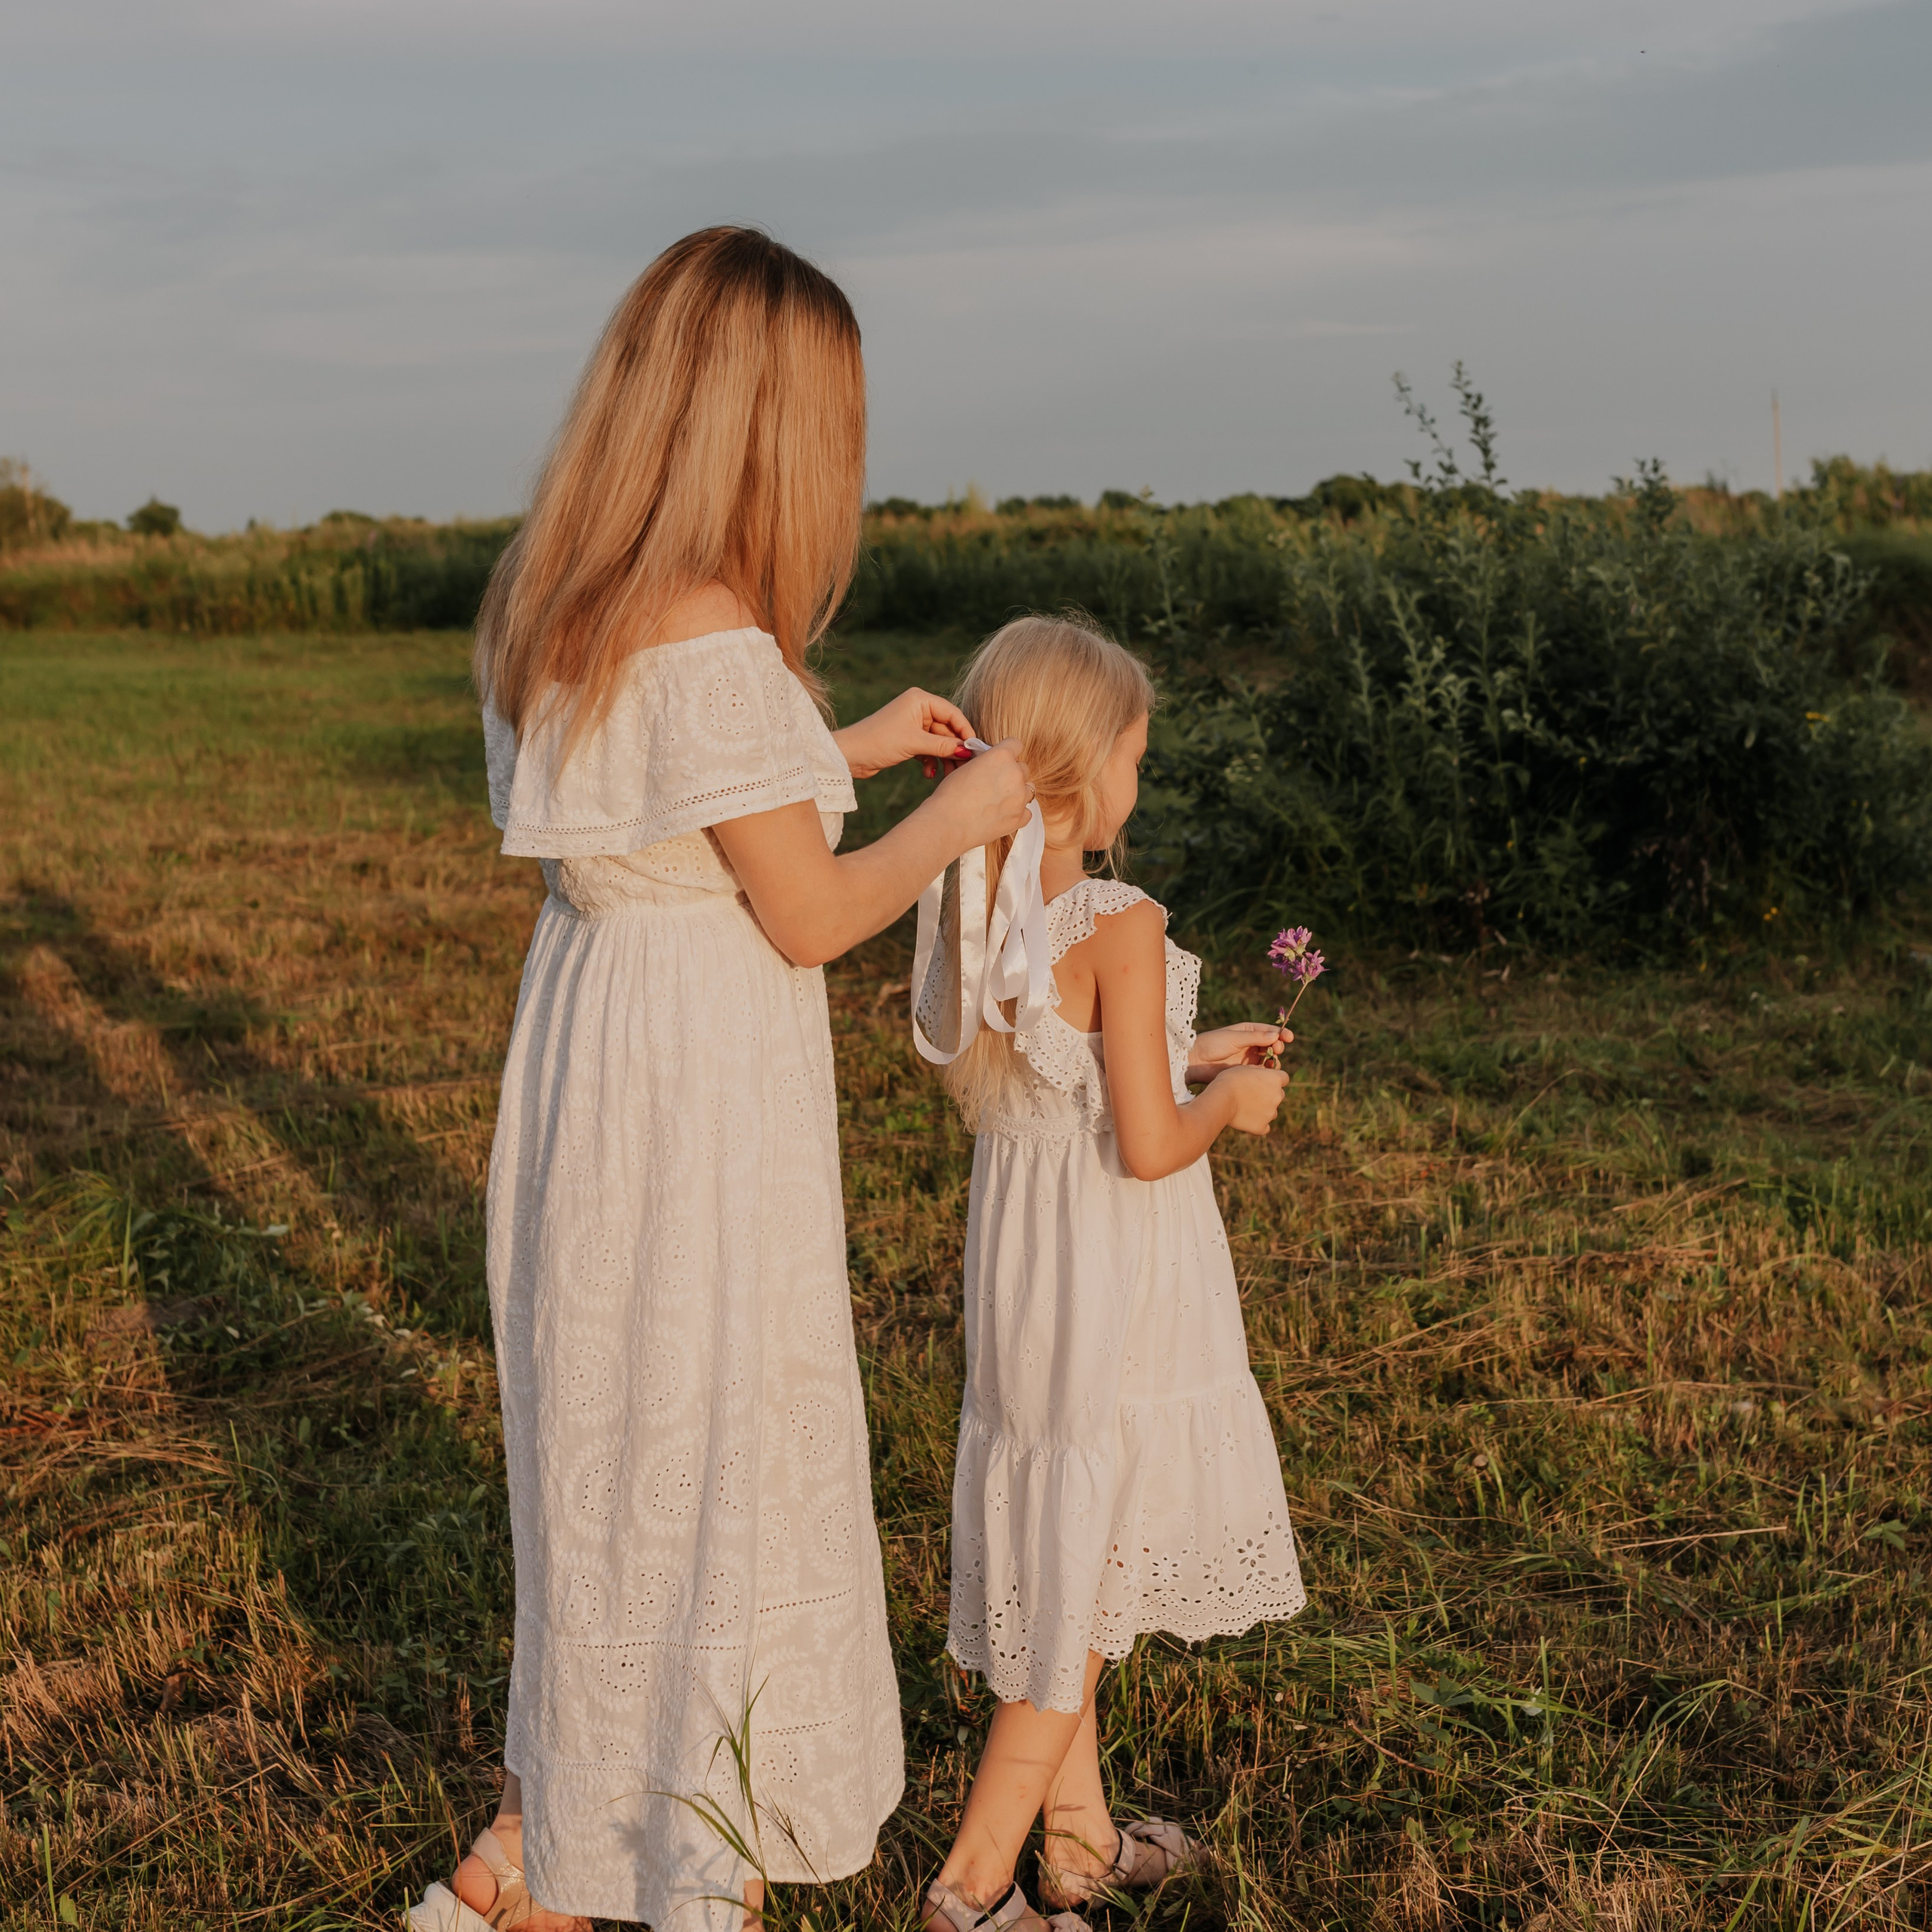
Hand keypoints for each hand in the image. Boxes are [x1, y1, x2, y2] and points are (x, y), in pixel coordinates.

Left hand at [833, 688, 972, 780]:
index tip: (975, 749)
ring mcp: (913, 724)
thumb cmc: (879, 741)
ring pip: (938, 741)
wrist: (850, 755)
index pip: (952, 713)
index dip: (965, 730)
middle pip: (947, 729)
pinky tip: (928, 774)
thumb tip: (968, 750)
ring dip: (943, 758)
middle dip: (954, 749)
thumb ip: (943, 745)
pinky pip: (928, 748)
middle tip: (963, 767)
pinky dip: (930, 760)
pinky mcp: (908, 738)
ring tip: (946, 775)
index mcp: (920, 699)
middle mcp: (918, 709)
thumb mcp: (914, 743)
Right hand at [932, 738, 1031, 847]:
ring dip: (1016, 792)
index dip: (1007, 752)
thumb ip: (985, 763)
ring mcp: (1020, 797)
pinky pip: (1026, 811)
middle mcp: (1015, 774)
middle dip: (1011, 773)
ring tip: (998, 800)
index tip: (1001, 760)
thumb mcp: (965, 767)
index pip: (1015, 744)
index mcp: (1001, 756)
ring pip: (1028, 789)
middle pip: (1023, 768)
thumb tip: (990, 765)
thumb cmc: (950, 796)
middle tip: (994, 784)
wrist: (947, 825)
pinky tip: (1001, 814)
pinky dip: (1016, 812)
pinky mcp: (1020, 818)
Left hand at [1187, 1022, 1290, 1084]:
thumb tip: (1275, 1035)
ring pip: (1269, 1058)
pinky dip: (1266, 1071)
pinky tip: (1265, 1072)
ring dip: (1274, 1060)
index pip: (1269, 1030)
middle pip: (1272, 1045)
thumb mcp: (1233, 1038)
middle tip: (1277, 1050)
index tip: (1289, 1037)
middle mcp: (1251, 1043)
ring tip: (1271, 1062)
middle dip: (1278, 1047)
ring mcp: (1249, 1058)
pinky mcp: (1246, 1071)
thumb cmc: (1212, 1045)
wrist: (1196, 1062)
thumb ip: (1254, 1037)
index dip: (1281, 1033)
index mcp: (1248, 1031)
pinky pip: (1262, 1071)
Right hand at [1210, 1064, 1289, 1135]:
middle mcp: (1278, 1096)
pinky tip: (1247, 1120)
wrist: (1221, 1099)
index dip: (1274, 1079)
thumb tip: (1262, 1071)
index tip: (1264, 1080)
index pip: (1284, 1078)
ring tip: (1246, 1108)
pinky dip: (1258, 1124)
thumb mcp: (1244, 1068)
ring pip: (1272, 1112)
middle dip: (1269, 1095)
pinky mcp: (1262, 1127)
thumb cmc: (1230, 1080)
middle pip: (1279, 1095)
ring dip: (1264, 1110)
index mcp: (1275, 1079)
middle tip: (1251, 1094)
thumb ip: (1257, 1070)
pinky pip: (1264, 1127)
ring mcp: (1271, 1113)